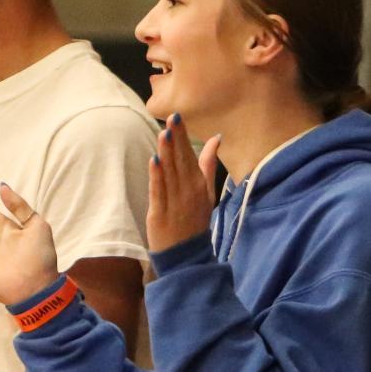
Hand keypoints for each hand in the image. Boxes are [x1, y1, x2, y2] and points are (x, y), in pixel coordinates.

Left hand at [147, 113, 221, 251]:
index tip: (176, 116)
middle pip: (180, 161)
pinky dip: (157, 176)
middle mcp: (189, 191)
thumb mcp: (207, 192)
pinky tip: (154, 160)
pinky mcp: (159, 214)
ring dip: (166, 153)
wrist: (186, 255)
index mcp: (199, 185)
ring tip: (163, 133)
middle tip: (171, 117)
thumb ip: (208, 164)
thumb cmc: (194, 220)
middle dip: (175, 139)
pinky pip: (158, 192)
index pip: (190, 156)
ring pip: (170, 173)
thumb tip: (216, 138)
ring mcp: (174, 202)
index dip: (182, 136)